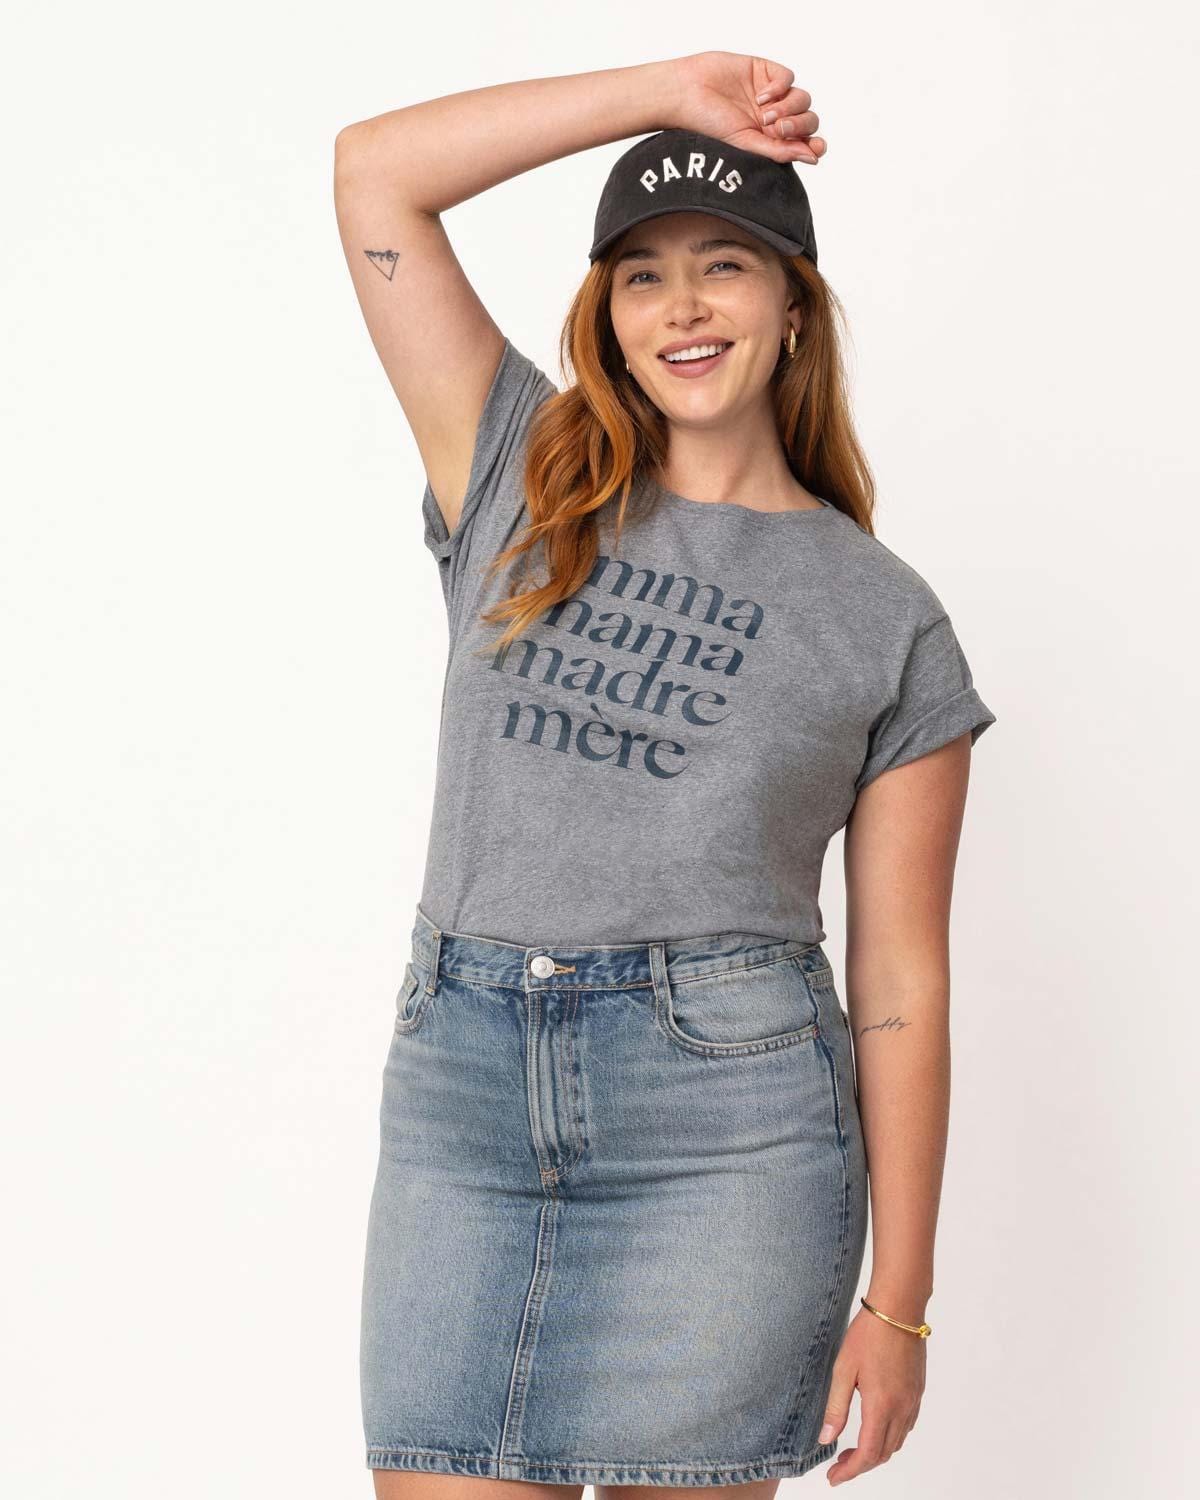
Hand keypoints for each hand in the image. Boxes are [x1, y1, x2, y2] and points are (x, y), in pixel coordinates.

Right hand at [665, 51, 824, 164]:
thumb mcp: (745, 145)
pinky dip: (780, 87)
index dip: (813, 144)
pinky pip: (788, 78)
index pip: (804, 142)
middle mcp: (773, 118)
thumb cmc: (707, 125)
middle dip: (799, 126)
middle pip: (807, 120)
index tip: (815, 147)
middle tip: (778, 129)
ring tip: (764, 115)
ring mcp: (770, 94)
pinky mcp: (764, 71)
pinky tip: (761, 96)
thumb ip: (779, 152)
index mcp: (770, 140)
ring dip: (789, 108)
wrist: (686, 94)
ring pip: (802, 99)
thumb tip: (812, 158)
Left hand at [818, 1306, 925, 1484]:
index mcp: (881, 1405)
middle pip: (884, 1453)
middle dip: (861, 1465)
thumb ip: (836, 1407)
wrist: (899, 1309)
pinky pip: (906, 1426)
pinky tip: (873, 1427)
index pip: (868, 1453)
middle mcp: (902, 1408)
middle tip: (838, 1465)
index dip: (850, 1471)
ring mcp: (913, 1400)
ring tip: (852, 1449)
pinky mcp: (917, 1391)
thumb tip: (826, 1439)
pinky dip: (889, 1436)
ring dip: (876, 1452)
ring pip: (897, 1441)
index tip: (834, 1478)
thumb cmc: (868, 1334)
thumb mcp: (843, 1369)